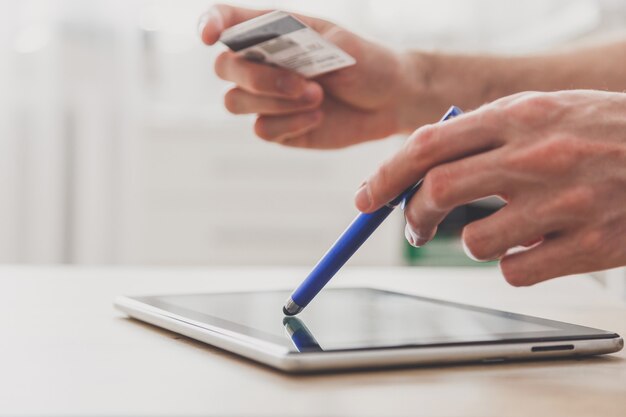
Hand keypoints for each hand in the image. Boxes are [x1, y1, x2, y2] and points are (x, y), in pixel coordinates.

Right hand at [199, 4, 437, 148]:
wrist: (389, 101)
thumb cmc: (365, 63)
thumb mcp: (342, 45)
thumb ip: (303, 46)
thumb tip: (271, 57)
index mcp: (272, 31)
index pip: (227, 21)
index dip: (211, 24)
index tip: (210, 36)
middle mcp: (261, 62)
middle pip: (225, 67)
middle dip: (258, 78)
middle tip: (302, 84)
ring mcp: (266, 98)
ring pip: (235, 102)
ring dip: (275, 102)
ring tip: (317, 98)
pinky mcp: (277, 127)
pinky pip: (262, 129)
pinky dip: (289, 124)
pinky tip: (318, 116)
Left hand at [355, 90, 625, 284]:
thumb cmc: (599, 131)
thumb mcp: (541, 110)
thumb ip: (481, 133)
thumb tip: (417, 169)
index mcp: (518, 116)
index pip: (429, 145)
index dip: (386, 174)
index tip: (365, 198)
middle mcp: (536, 155)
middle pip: (438, 192)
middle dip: (412, 216)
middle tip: (413, 226)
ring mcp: (564, 202)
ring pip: (474, 241)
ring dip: (471, 243)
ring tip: (498, 231)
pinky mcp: (589, 245)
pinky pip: (516, 271)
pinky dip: (512, 265)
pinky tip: (537, 247)